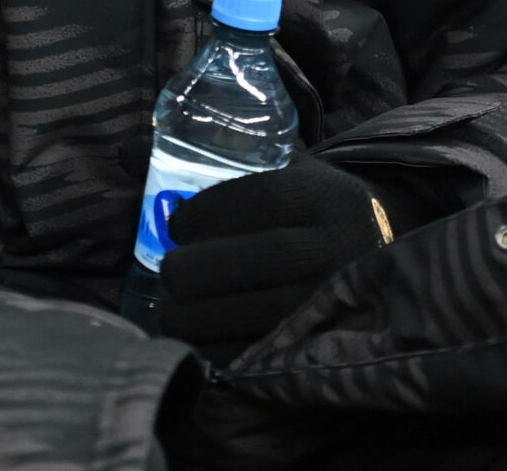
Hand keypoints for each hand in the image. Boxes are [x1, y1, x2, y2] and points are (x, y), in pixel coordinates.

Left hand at [160, 149, 395, 359]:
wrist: (383, 251)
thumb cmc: (306, 205)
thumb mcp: (273, 169)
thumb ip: (202, 158)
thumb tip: (123, 151)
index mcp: (322, 196)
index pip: (256, 198)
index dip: (203, 213)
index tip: (176, 226)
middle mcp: (337, 247)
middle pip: (252, 260)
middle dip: (192, 271)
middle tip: (170, 274)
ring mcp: (337, 298)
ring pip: (256, 314)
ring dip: (196, 318)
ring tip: (171, 312)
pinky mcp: (329, 343)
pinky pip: (266, 355)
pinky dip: (221, 352)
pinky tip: (198, 342)